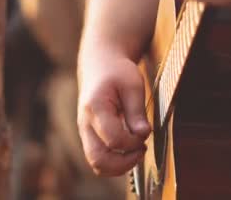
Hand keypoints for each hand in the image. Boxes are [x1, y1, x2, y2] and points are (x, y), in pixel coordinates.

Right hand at [77, 52, 150, 175]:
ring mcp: (85, 132)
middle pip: (98, 160)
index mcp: (95, 108)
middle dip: (124, 162)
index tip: (145, 132)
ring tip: (137, 151)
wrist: (100, 64)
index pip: (113, 140)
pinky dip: (114, 161)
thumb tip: (143, 134)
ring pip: (96, 164)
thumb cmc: (117, 72)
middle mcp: (85, 123)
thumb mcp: (133, 85)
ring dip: (119, 165)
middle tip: (142, 149)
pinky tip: (129, 149)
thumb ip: (136, 111)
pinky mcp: (89, 136)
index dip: (133, 143)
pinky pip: (99, 158)